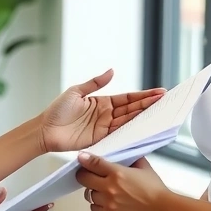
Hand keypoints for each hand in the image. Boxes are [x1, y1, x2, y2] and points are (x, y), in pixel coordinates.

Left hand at [38, 69, 165, 152]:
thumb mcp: (76, 92)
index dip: (143, 95)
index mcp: (102, 101)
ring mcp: (105, 127)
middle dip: (148, 104)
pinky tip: (142, 127)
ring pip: (128, 121)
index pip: (127, 98)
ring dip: (143, 116)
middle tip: (165, 100)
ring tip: (159, 111)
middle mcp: (107, 114)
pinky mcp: (101, 139)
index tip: (158, 92)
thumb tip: (112, 71)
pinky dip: (131, 131)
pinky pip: (119, 134)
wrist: (45, 130)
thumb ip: (95, 83)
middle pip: (131, 109)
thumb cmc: (57, 110)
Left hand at [75, 154, 170, 210]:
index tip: (81, 157)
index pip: (93, 163)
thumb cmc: (155, 189)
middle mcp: (110, 188)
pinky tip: (105, 201)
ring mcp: (109, 203)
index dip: (84, 159)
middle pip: (84, 179)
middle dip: (83, 175)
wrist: (162, 210)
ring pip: (88, 195)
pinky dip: (97, 205)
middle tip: (86, 174)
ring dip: (93, 191)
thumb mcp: (144, 167)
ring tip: (101, 189)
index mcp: (117, 173)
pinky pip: (94, 208)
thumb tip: (123, 153)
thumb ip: (131, 158)